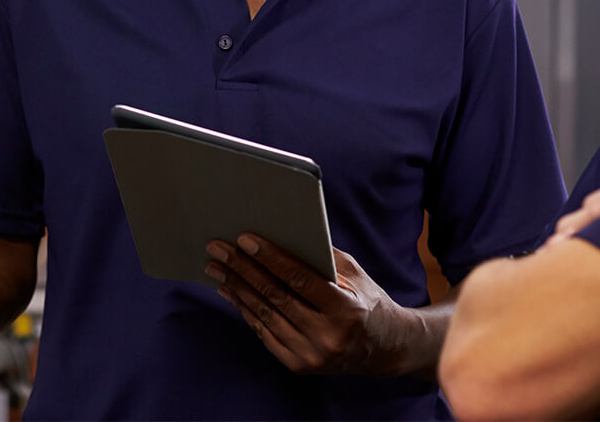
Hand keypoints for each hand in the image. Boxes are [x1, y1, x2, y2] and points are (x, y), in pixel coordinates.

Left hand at [205, 235, 438, 377]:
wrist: (384, 349)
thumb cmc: (366, 301)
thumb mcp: (354, 275)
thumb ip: (321, 257)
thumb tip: (280, 233)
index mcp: (345, 310)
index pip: (300, 279)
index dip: (270, 258)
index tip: (244, 238)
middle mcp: (327, 337)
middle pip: (275, 296)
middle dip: (242, 269)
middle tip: (217, 248)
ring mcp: (311, 355)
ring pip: (264, 315)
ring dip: (236, 288)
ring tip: (216, 267)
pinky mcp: (298, 365)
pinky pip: (263, 332)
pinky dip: (244, 309)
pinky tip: (230, 291)